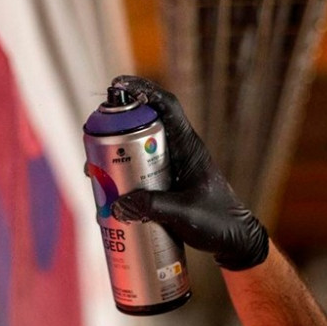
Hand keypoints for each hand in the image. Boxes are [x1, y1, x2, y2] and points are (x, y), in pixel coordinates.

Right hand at [110, 75, 268, 270]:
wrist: (233, 239)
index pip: (168, 107)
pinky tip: (109, 193)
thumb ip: (153, 207)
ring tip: (94, 171)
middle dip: (117, 128)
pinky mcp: (166, 183)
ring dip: (116, 155)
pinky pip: (140, 171)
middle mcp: (178, 151)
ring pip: (139, 150)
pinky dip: (123, 176)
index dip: (144, 90)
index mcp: (189, 147)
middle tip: (93, 140)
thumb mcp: (185, 213)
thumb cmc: (218, 222)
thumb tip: (116, 204)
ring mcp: (172, 167)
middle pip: (144, 127)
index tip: (118, 86)